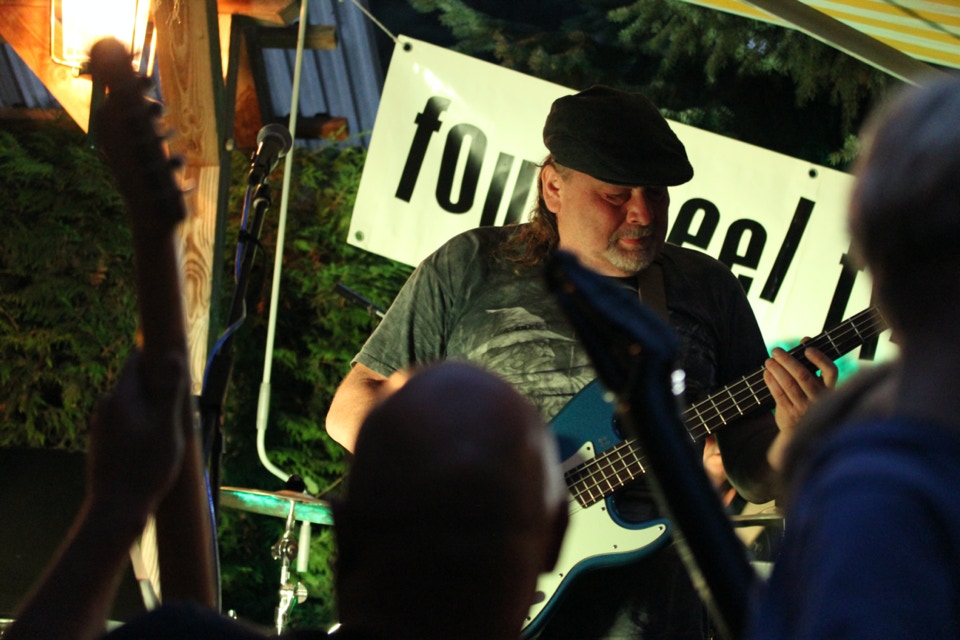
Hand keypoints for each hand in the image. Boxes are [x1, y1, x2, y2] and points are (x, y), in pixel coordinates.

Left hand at [86, 349, 188, 519]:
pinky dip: (142, 427)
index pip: (137, 360)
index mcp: (121, 397)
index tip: (178, 364)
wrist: (117, 508)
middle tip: (182, 408)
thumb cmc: (146, 468)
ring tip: (172, 434)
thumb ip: (170, 390)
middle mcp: (106, 407)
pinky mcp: (102, 443)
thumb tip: (173, 355)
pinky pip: (126, 423)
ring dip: (152, 411)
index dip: (158, 356)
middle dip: (159, 388)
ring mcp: (101, 426)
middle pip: (136, 383)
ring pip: (132, 406)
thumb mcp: (168, 427)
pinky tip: (155, 449)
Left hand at [763, 343, 837, 434]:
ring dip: (776, 370)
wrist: (801, 431)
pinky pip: (778, 394)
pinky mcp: (790, 414)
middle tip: (776, 351)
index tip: (807, 348)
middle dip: (787, 361)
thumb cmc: (809, 399)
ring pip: (789, 384)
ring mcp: (805, 407)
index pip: (831, 371)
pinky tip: (767, 373)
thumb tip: (806, 339)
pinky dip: (771, 381)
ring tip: (768, 361)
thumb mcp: (815, 384)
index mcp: (830, 389)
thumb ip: (811, 364)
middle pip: (803, 375)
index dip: (820, 359)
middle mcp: (819, 398)